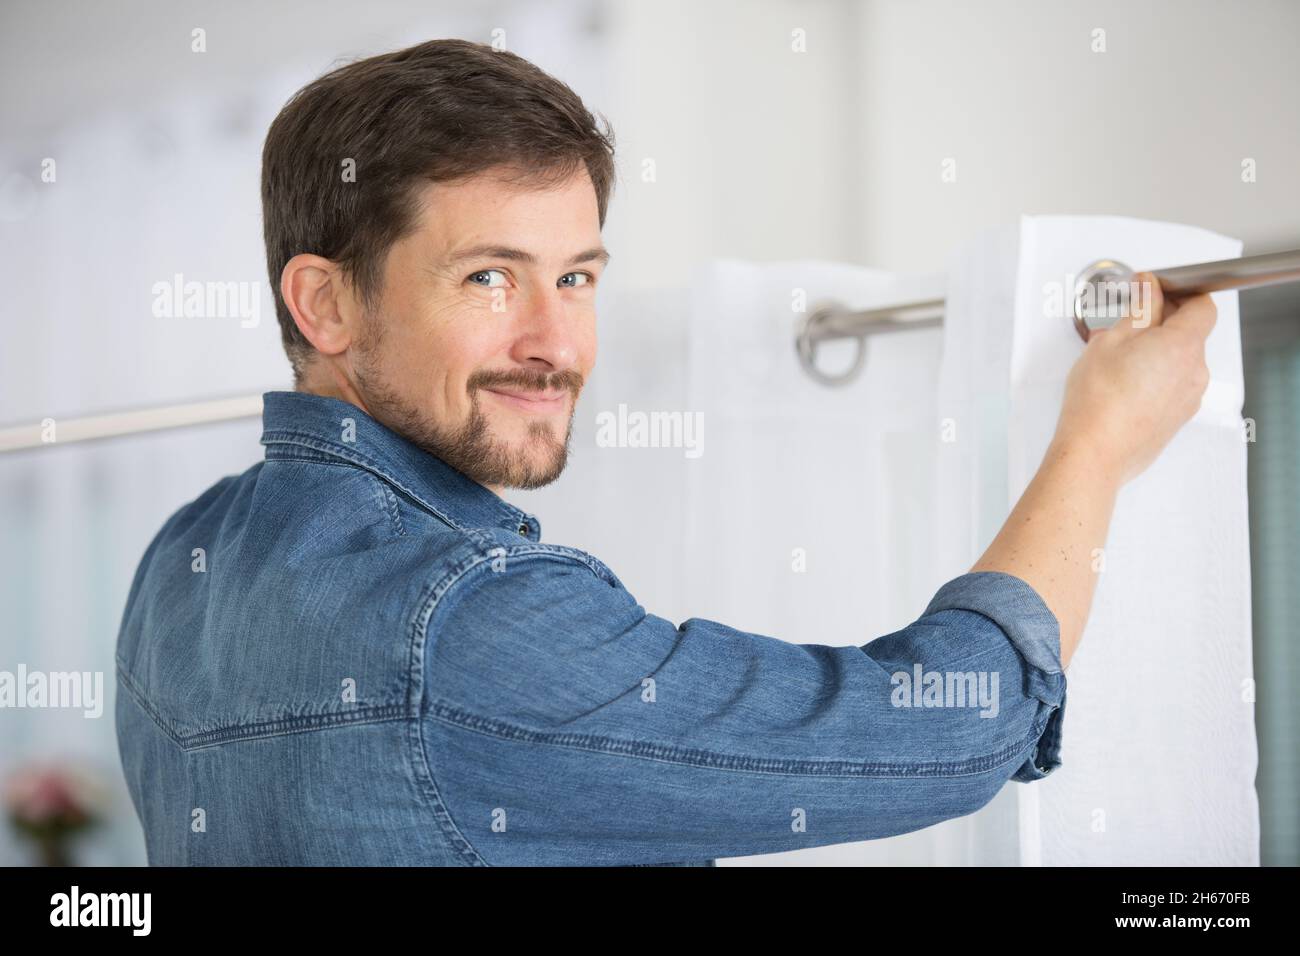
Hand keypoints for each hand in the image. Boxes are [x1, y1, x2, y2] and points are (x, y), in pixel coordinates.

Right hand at [1051, 271, 1216, 485]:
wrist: (1095, 454)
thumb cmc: (1099, 402)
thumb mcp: (1111, 340)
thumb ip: (1138, 309)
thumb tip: (1150, 289)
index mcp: (1183, 345)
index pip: (1202, 305)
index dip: (1180, 293)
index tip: (1155, 291)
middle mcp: (1195, 372)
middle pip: (1191, 333)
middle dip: (1162, 322)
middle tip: (1126, 323)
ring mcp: (1188, 398)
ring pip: (1178, 361)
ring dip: (1155, 352)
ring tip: (1117, 359)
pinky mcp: (1176, 419)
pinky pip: (1171, 386)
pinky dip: (1153, 377)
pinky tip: (1122, 384)